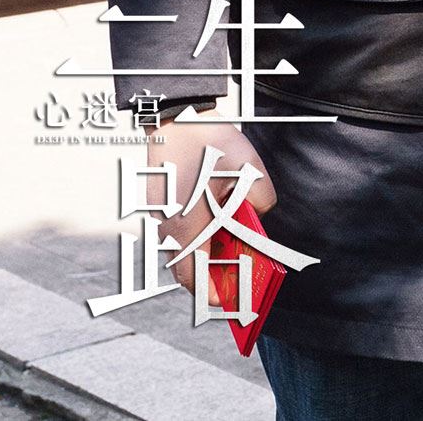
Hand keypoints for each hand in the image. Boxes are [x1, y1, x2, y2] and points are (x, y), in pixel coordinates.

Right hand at [144, 121, 276, 290]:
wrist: (177, 118)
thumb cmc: (212, 143)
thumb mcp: (249, 169)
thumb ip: (261, 199)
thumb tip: (259, 214)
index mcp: (188, 226)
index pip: (194, 276)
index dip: (211, 293)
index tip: (228, 303)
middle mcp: (170, 228)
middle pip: (189, 267)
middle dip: (212, 277)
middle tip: (237, 283)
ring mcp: (162, 219)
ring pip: (184, 250)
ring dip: (206, 257)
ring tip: (232, 257)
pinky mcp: (161, 207)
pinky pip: (180, 233)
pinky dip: (198, 239)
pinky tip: (219, 230)